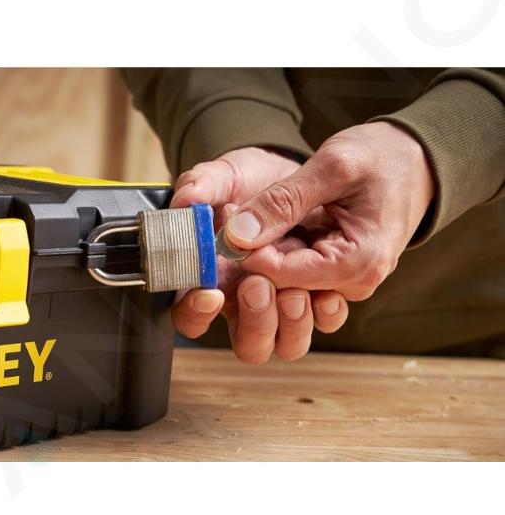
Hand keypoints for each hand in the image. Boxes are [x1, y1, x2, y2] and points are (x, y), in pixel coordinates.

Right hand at [169, 147, 348, 363]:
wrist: (294, 169)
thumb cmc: (251, 179)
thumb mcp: (225, 175)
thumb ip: (202, 184)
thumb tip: (187, 200)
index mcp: (212, 278)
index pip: (191, 316)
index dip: (196, 312)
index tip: (210, 291)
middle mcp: (246, 299)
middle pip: (248, 345)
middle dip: (256, 322)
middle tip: (258, 286)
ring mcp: (284, 299)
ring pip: (288, 343)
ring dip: (292, 323)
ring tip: (296, 290)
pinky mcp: (318, 291)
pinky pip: (325, 320)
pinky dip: (327, 311)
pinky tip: (327, 288)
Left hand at [225, 123, 434, 300]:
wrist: (416, 161)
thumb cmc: (383, 158)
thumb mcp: (332, 168)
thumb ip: (283, 203)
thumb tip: (236, 235)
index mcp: (357, 265)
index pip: (281, 275)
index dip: (246, 250)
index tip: (227, 217)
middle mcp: (350, 285)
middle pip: (281, 287)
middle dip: (251, 255)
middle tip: (231, 218)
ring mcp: (341, 282)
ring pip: (282, 284)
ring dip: (260, 254)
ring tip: (249, 218)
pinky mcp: (331, 272)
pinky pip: (292, 272)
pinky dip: (274, 250)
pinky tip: (265, 226)